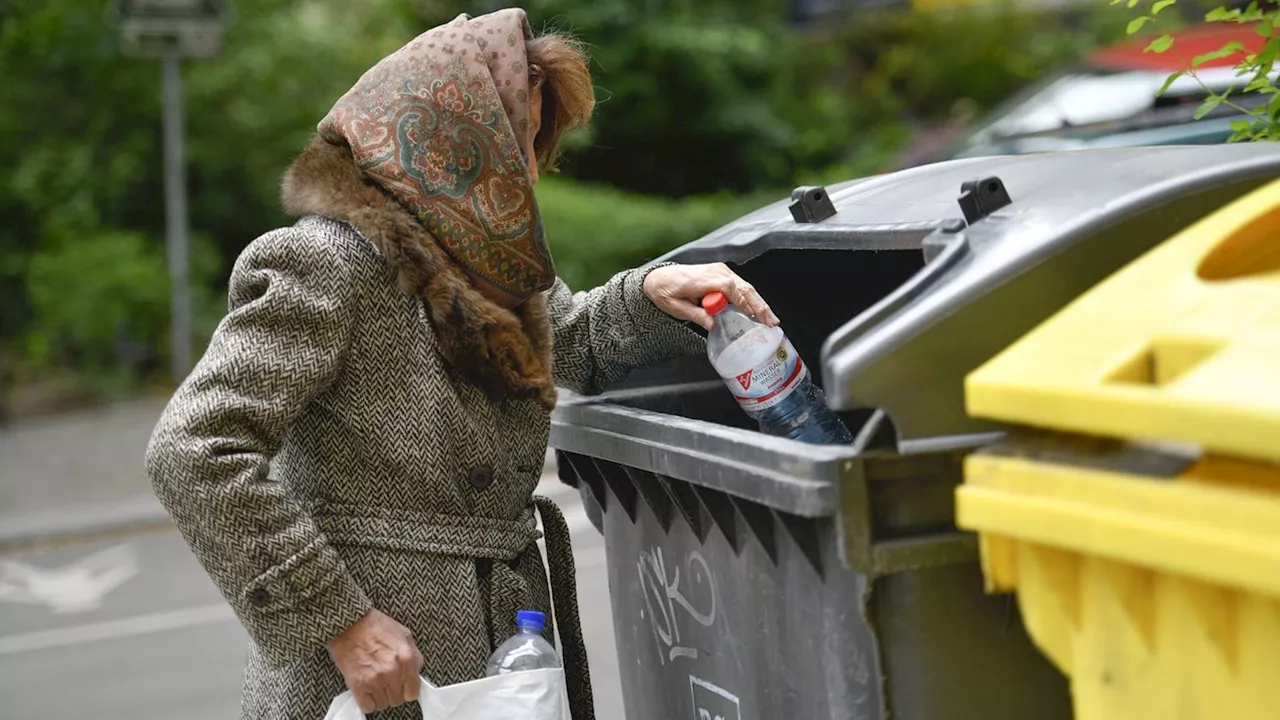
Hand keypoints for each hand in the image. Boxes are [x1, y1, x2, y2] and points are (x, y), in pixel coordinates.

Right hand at [327, 610, 423, 713]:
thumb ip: (414, 654)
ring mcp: (375, 680)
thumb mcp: (403, 634)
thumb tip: (417, 672)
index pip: (413, 692)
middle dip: (393, 692)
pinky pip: (368, 707)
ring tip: (375, 683)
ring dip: (380, 697)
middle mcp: (392, 671)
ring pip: (383, 705)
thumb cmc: (375, 626)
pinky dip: (367, 702)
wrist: (349, 623)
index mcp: (407, 658)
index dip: (407, 689)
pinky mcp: (358, 685)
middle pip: (398, 699)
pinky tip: (366, 690)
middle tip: (386, 681)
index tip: (402, 686)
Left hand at [643, 263, 779, 330]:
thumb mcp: (675, 307)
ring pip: (745, 287)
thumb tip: (712, 324)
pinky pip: (741, 286)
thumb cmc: (666, 291)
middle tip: (771, 322)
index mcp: (703, 279)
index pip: (729, 287)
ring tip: (771, 319)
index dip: (743, 301)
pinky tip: (759, 311)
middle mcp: (715, 272)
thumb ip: (695, 315)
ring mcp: (721, 271)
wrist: (660, 278)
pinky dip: (752, 299)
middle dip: (759, 305)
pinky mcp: (723, 274)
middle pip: (743, 287)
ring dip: (759, 303)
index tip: (753, 316)